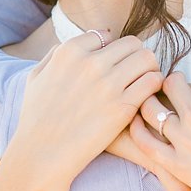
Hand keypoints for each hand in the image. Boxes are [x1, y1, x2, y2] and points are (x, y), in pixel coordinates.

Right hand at [9, 31, 162, 185]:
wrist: (41, 154)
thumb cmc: (36, 118)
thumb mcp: (36, 77)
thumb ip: (55, 55)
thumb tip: (79, 44)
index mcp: (69, 52)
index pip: (106, 36)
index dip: (110, 50)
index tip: (111, 66)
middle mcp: (90, 63)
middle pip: (132, 44)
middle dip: (134, 57)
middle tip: (133, 74)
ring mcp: (108, 84)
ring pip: (147, 58)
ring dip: (148, 69)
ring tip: (143, 83)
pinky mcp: (123, 106)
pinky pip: (153, 81)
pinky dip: (154, 86)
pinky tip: (145, 98)